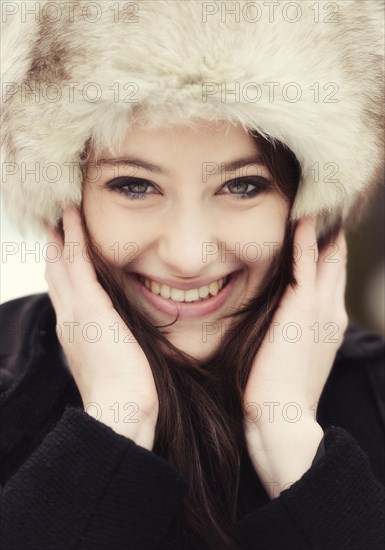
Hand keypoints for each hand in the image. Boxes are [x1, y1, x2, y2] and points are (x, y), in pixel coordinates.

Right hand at [45, 205, 158, 449]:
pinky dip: (73, 236)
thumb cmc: (124, 392)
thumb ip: (111, 343)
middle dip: (54, 246)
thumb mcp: (113, 362)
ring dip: (61, 233)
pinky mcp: (89, 306)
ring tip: (63, 210)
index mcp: (74, 331)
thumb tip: (119, 335)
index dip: (59, 267)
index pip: (63, 291)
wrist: (120, 410)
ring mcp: (75, 310)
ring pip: (62, 262)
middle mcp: (68, 317)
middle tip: (54, 221)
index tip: (60, 247)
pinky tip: (73, 216)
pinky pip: (77, 261)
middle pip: (55, 273)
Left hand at [243, 217, 347, 492]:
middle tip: (324, 203)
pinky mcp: (303, 308)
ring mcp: (321, 308)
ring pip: (327, 257)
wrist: (281, 417)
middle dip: (331, 233)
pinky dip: (306, 240)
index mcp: (329, 322)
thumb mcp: (291, 354)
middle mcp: (332, 310)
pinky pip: (307, 264)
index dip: (328, 251)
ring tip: (317, 200)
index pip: (331, 276)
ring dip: (323, 229)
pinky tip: (302, 218)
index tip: (319, 227)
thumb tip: (277, 316)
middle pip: (336, 261)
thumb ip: (291, 330)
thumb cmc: (278, 390)